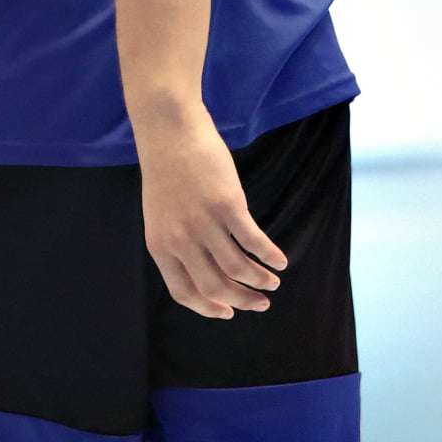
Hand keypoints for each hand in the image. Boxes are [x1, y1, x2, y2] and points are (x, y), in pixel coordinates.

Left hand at [133, 99, 287, 319]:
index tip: (228, 311)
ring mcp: (204, 224)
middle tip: (260, 304)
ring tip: (273, 282)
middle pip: (216, 286)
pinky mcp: (227, 205)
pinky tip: (280, 260)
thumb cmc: (166, 168)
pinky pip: (253, 240)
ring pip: (238, 268)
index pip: (184, 292)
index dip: (209, 307)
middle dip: (242, 300)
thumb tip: (205, 267)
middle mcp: (181, 241)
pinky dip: (269, 255)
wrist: (169, 130)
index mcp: (161, 246)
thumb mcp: (161, 213)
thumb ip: (178, 241)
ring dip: (259, 280)